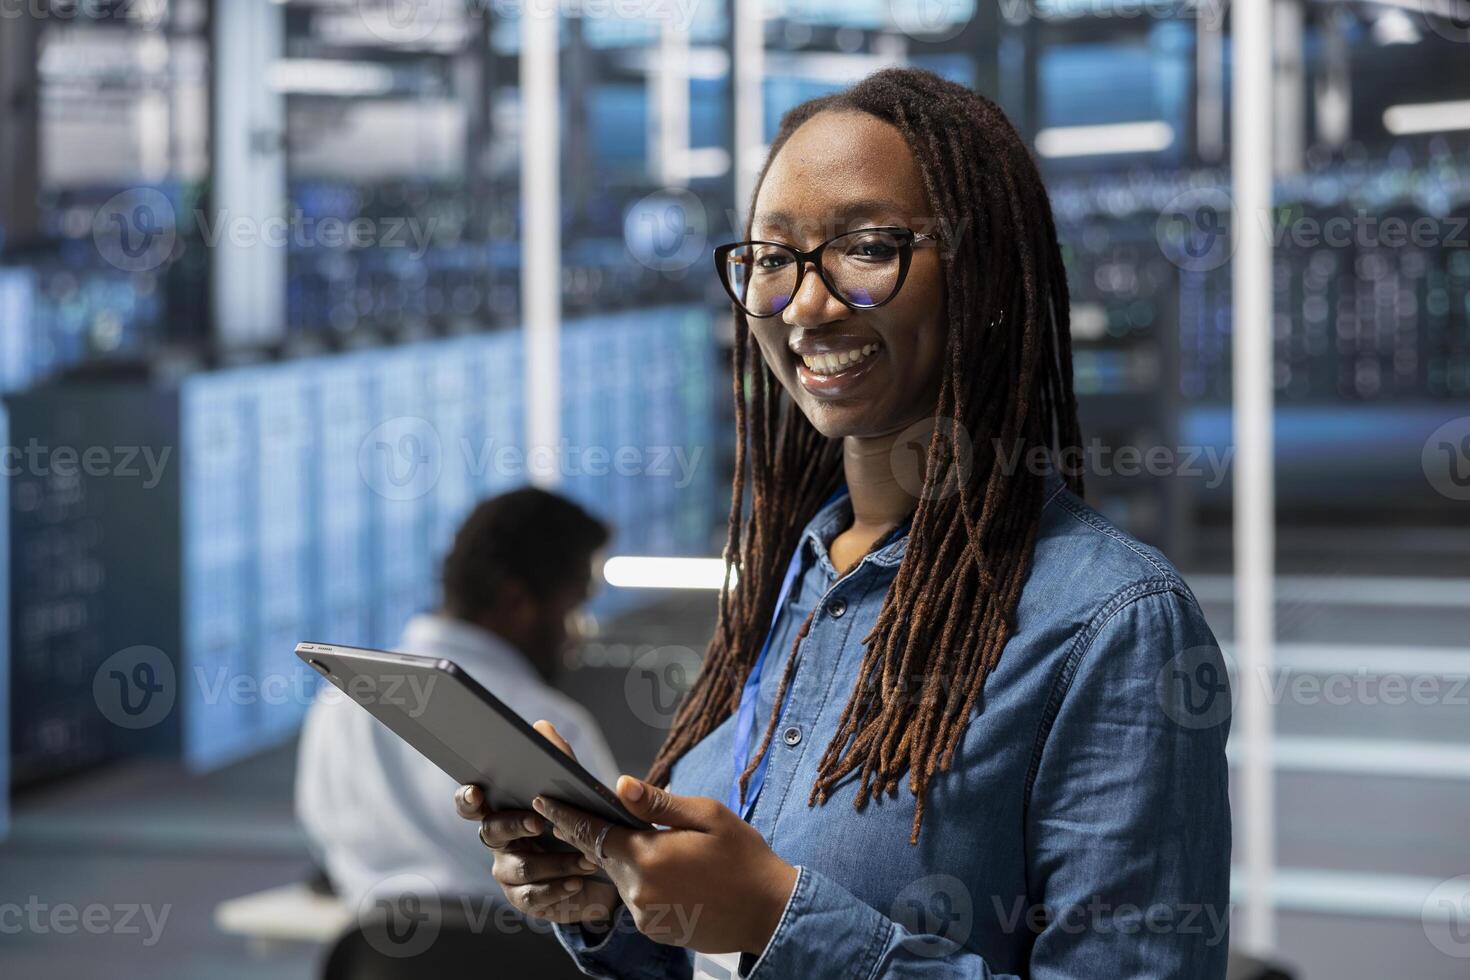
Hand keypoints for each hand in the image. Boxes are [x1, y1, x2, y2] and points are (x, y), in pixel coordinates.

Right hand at [454, 720, 620, 926]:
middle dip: (514, 825)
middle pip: (491, 832)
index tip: (476, 792)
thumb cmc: (579, 821)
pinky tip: (577, 881)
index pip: (471, 804)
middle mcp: (498, 840)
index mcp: (503, 809)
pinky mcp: (523, 898)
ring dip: (555, 861)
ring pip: (519, 866)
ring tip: (587, 857)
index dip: (467, 799)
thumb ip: (559, 759)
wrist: (602, 869)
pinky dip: (556, 888)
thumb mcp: (574, 789)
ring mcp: (507, 871)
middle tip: (538, 822)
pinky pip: (532, 895)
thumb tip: (541, 727)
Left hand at [532, 776, 798, 955]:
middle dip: (600, 835)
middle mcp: (638, 890)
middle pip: (605, 855)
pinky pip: (637, 898)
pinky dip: (644, 882)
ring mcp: (644, 915)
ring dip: (629, 860)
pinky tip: (672, 873)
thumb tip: (620, 785)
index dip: (566, 815)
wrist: (769, 912)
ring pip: (621, 877)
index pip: (593, 832)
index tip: (543, 800)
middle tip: (598, 814)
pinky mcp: (654, 929)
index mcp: (648, 856)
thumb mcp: (708, 816)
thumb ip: (660, 803)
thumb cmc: (744, 858)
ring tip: (660, 847)